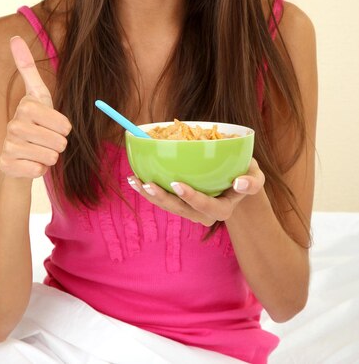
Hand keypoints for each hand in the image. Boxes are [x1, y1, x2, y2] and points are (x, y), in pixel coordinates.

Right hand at [0, 36, 71, 178]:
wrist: (16, 155)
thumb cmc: (34, 122)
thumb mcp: (38, 95)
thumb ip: (27, 67)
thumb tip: (13, 37)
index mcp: (27, 106)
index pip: (64, 123)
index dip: (64, 127)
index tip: (54, 124)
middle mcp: (14, 124)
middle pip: (60, 141)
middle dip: (59, 144)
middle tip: (46, 140)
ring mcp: (9, 145)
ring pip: (51, 156)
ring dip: (50, 156)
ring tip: (38, 150)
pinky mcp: (7, 164)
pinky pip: (39, 170)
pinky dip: (39, 169)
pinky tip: (29, 162)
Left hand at [127, 159, 264, 225]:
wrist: (236, 183)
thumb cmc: (246, 176)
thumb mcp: (256, 177)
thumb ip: (252, 181)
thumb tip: (240, 182)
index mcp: (221, 209)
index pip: (206, 206)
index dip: (191, 197)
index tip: (177, 184)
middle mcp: (203, 214)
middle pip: (180, 209)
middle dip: (162, 198)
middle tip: (147, 183)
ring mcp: (189, 210)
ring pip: (167, 206)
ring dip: (150, 195)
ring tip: (134, 180)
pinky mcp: (179, 203)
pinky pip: (162, 199)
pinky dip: (148, 189)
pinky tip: (135, 178)